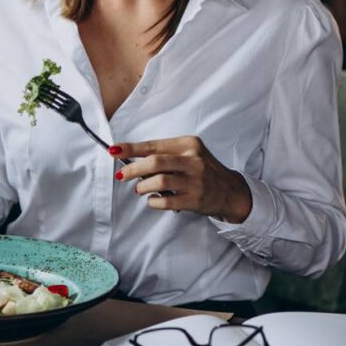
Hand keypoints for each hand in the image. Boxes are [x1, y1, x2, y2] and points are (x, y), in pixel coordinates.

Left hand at [111, 136, 251, 222]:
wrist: (230, 191)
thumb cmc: (202, 170)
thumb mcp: (188, 154)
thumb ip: (164, 155)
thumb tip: (130, 159)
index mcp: (189, 144)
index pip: (154, 145)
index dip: (131, 149)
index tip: (114, 151)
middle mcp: (194, 160)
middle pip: (155, 162)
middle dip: (133, 169)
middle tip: (122, 175)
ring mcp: (196, 181)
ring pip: (159, 181)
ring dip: (143, 186)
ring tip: (139, 189)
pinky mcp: (196, 199)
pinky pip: (167, 201)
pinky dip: (154, 201)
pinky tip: (153, 200)